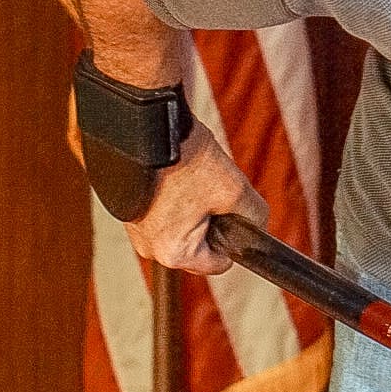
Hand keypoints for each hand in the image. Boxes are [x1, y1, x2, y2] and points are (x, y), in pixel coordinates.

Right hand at [123, 120, 268, 275]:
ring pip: (182, 229)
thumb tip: (259, 227)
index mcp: (174, 253)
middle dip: (210, 222)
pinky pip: (163, 214)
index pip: (218, 264)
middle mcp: (150, 248)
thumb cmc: (185, 160)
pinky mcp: (131, 211)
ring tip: (191, 180)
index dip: (232, 238)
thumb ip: (255, 216)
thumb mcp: (234, 189)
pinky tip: (176, 177)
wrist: (149, 127)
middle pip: (199, 247)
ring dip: (192, 209)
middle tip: (208, 189)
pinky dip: (173, 199)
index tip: (228, 210)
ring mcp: (136, 231)